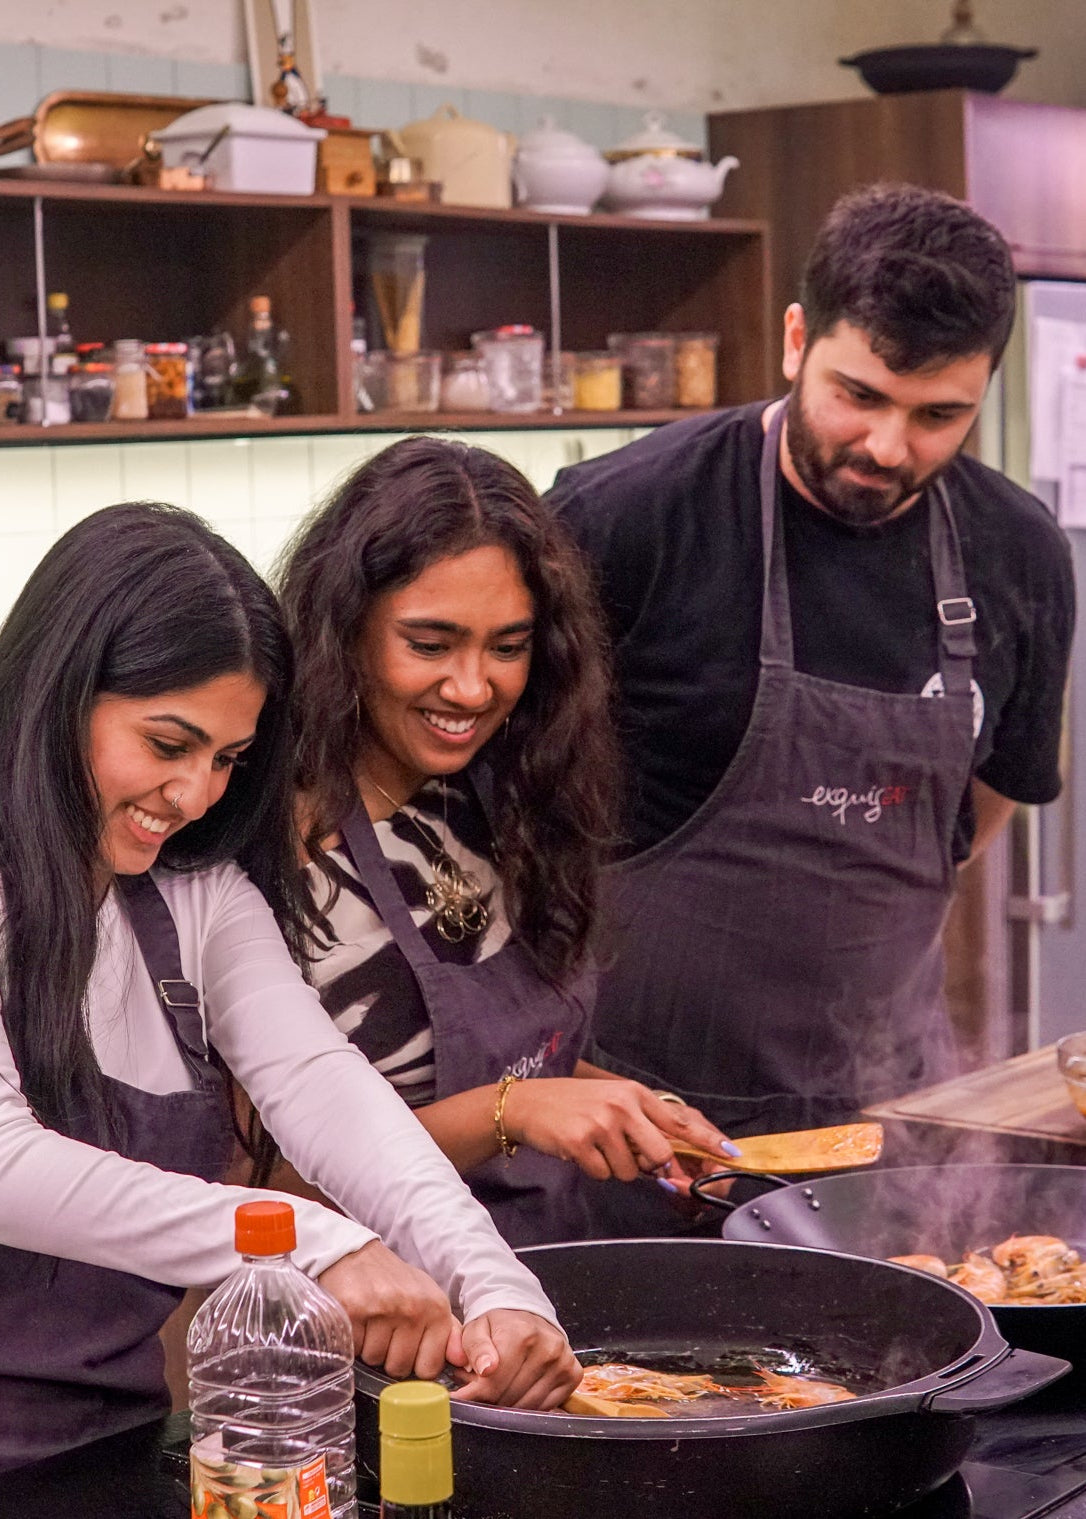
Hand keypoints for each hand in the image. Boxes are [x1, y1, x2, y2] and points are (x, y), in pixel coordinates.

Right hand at [318, 1240, 459, 1379]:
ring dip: (369, 1347)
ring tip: (370, 1322)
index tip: (406, 1346)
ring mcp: (382, 1308)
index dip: (414, 1364)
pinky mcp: (353, 1310)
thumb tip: (461, 1361)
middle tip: (384, 1329)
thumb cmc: (394, 1282)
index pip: (428, 1368)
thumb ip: (448, 1332)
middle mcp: (412, 1307)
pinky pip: (354, 1348)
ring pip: (375, 1359)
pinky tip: (356, 1320)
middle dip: (388, 1356)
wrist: (356, 1253)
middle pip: (399, 1367)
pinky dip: (352, 1340)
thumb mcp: (427, 1299)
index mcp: (436, 1308)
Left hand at [449, 1310, 581, 1408]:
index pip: (494, 1383)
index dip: (475, 1394)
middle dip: (490, 1400)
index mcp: (522, 1334)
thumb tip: (486, 1369)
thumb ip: (475, 1348)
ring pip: (528, 1406)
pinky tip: (519, 1391)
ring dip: (509, 1405)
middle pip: (511, 1397)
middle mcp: (547, 1347)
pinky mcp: (573, 1374)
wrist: (528, 1316)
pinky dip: (529, 1406)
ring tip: (499, 1389)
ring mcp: (563, 1362)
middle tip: (480, 1391)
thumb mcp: (477, 1328)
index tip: (463, 1397)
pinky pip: (546, 1407)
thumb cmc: (499, 1326)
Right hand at [500, 1077, 736, 1182]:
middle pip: (658, 1154)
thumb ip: (642, 1124)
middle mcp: (622, 1104)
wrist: (529, 1103)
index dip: (707, 1140)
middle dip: (647, 1165)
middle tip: (627, 1156)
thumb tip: (666, 1160)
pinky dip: (594, 1169)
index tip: (731, 1153)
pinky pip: (604, 1174)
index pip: (678, 1121)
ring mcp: (602, 1123)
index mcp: (634, 1093)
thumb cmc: (575, 1105)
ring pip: (629, 1171)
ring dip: (614, 1167)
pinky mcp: (581, 1142)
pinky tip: (580, 1150)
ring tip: (595, 1145)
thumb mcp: (613, 1101)